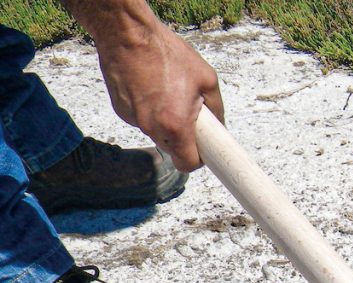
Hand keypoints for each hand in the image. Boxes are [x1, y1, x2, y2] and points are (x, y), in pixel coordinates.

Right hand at [96, 23, 223, 171]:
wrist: (127, 35)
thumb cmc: (167, 53)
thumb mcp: (206, 79)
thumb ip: (217, 109)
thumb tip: (218, 126)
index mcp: (176, 126)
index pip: (187, 164)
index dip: (197, 160)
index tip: (202, 152)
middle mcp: (152, 128)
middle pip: (172, 149)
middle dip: (182, 137)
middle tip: (187, 114)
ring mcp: (134, 120)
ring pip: (156, 134)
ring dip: (165, 123)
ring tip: (167, 94)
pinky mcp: (121, 111)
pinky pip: (142, 120)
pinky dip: (149, 111)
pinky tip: (150, 89)